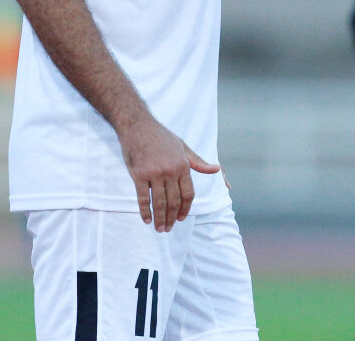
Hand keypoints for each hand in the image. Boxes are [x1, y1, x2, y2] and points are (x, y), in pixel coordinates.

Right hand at [120, 117, 220, 232]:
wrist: (138, 126)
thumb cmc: (161, 136)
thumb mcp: (183, 147)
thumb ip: (198, 162)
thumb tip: (217, 170)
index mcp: (183, 165)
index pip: (188, 193)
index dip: (185, 208)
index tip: (181, 218)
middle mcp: (170, 171)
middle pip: (174, 201)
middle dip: (172, 218)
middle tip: (169, 228)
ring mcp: (154, 174)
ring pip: (159, 203)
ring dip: (160, 219)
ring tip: (160, 228)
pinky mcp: (139, 175)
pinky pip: (143, 198)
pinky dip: (145, 211)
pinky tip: (147, 220)